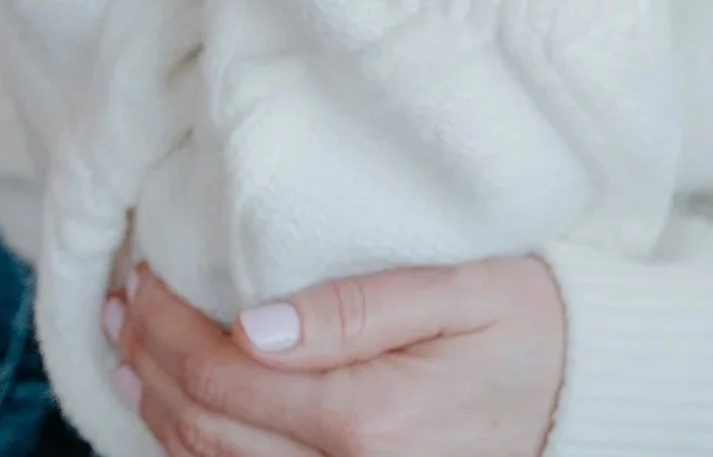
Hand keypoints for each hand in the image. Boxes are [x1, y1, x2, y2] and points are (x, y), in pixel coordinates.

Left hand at [109, 255, 567, 456]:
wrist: (592, 396)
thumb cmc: (536, 325)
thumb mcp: (462, 292)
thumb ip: (357, 309)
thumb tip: (250, 324)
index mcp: (363, 417)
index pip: (222, 374)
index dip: (166, 325)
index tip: (142, 273)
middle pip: (202, 428)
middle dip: (147, 361)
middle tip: (120, 302)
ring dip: (157, 407)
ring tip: (129, 349)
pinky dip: (195, 450)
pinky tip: (179, 410)